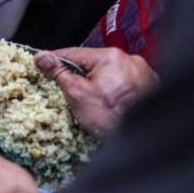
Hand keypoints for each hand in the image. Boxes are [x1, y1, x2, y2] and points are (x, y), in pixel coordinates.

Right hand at [35, 47, 157, 136]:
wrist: (143, 140)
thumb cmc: (112, 118)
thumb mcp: (77, 94)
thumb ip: (59, 73)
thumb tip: (43, 58)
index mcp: (110, 57)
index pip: (74, 53)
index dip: (55, 59)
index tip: (42, 62)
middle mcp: (129, 60)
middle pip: (94, 63)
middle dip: (80, 74)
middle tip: (68, 88)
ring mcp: (143, 73)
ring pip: (110, 73)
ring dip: (99, 82)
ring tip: (92, 100)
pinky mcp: (150, 86)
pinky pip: (125, 82)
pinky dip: (115, 89)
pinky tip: (110, 103)